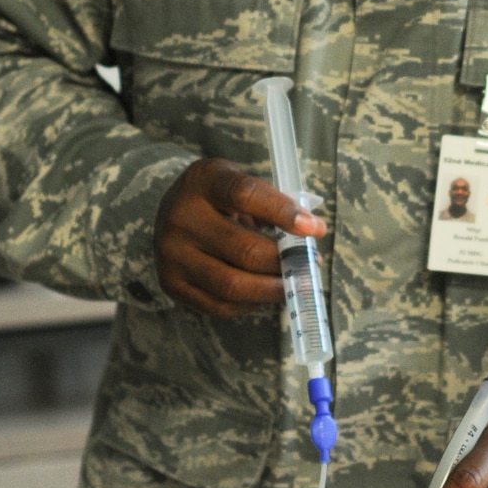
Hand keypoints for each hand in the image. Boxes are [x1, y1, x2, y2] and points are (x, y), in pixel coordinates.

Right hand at [155, 157, 325, 316]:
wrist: (172, 211)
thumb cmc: (218, 198)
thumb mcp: (239, 184)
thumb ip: (271, 204)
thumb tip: (311, 233)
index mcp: (204, 182)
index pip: (246, 195)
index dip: (284, 213)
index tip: (315, 229)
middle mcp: (181, 217)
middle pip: (245, 250)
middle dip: (285, 262)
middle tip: (309, 265)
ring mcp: (172, 254)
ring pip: (233, 285)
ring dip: (273, 289)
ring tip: (293, 282)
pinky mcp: (171, 284)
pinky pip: (220, 305)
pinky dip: (251, 303)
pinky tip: (265, 292)